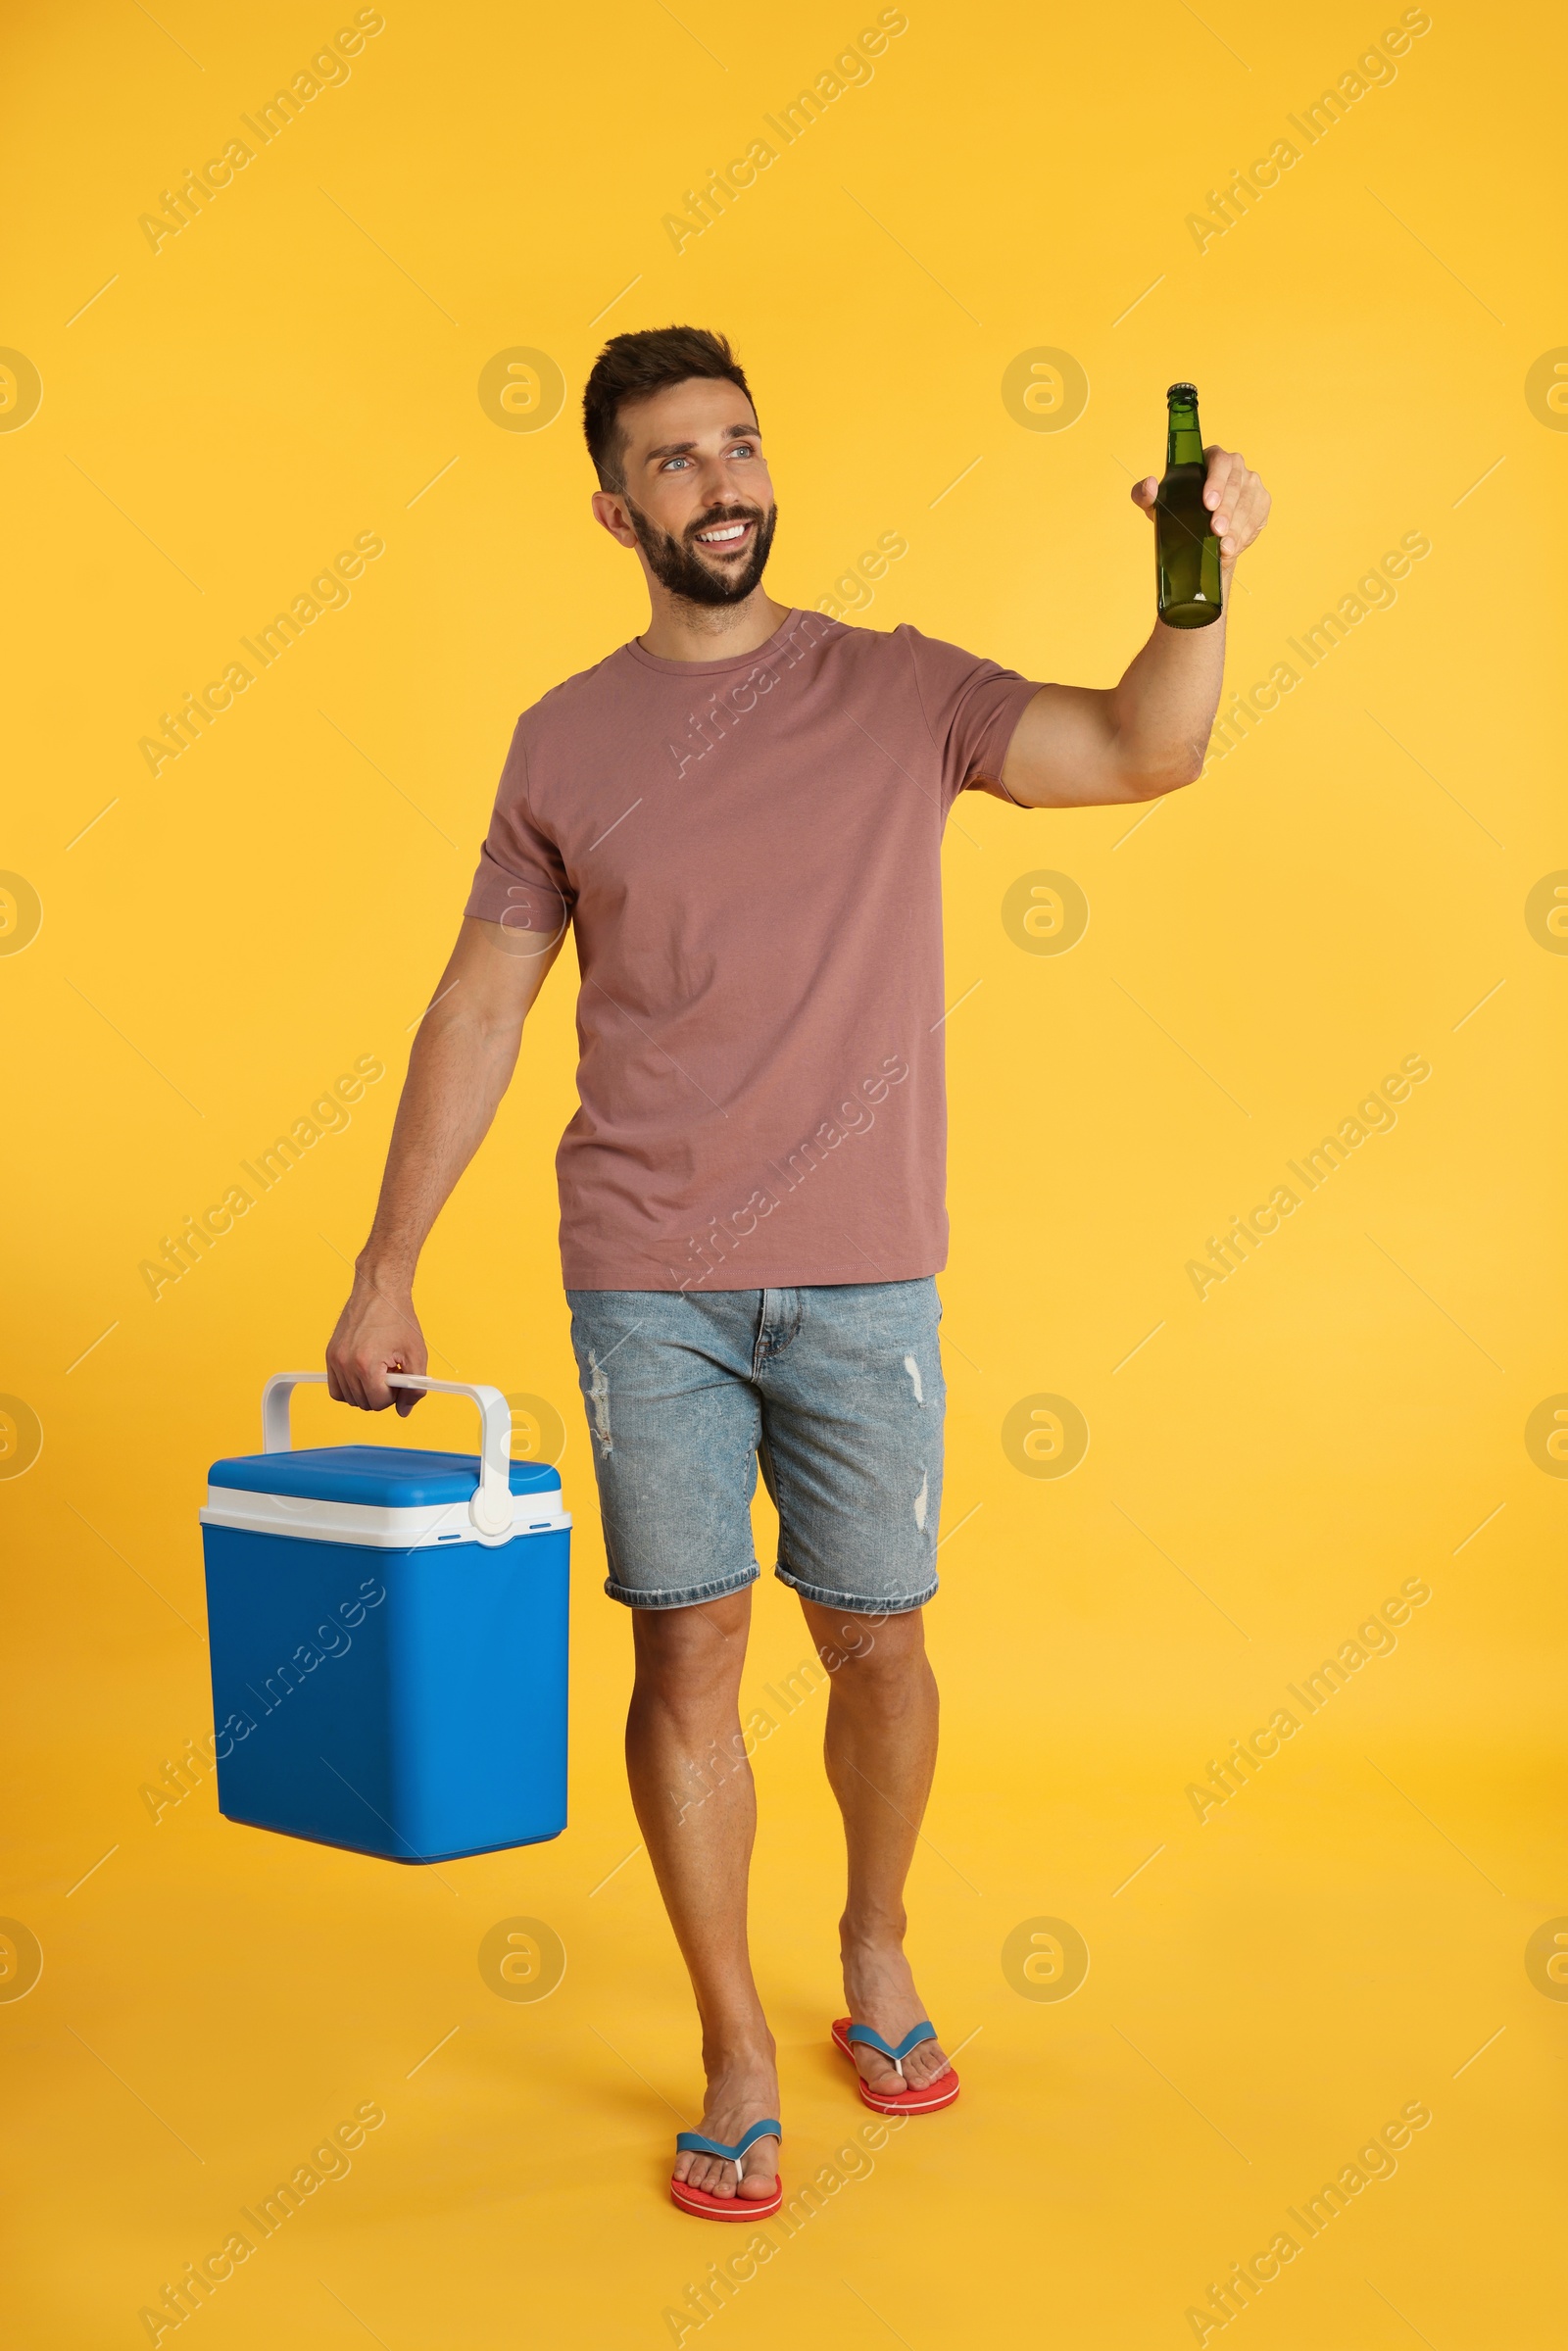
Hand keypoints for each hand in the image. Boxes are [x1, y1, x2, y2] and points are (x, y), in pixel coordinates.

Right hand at [326, 1271, 427, 1414]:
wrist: (379, 1291)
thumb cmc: (398, 1318)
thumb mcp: (416, 1354)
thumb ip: (414, 1387)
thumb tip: (404, 1411)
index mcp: (367, 1365)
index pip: (379, 1402)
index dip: (394, 1395)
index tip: (400, 1379)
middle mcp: (346, 1364)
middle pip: (364, 1403)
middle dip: (381, 1394)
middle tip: (392, 1372)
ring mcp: (335, 1359)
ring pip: (349, 1398)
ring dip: (366, 1391)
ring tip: (379, 1369)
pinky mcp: (330, 1355)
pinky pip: (335, 1388)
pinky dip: (350, 1387)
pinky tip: (365, 1373)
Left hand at [1132, 445, 1270, 571]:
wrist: (1198, 534)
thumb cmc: (1178, 510)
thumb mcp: (1158, 504)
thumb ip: (1144, 494)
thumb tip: (1149, 485)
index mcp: (1212, 458)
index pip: (1220, 462)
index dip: (1217, 482)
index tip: (1208, 503)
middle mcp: (1236, 467)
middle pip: (1236, 485)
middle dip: (1227, 510)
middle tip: (1216, 530)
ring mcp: (1251, 484)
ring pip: (1248, 503)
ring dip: (1237, 527)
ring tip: (1225, 547)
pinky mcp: (1261, 503)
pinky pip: (1257, 517)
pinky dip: (1245, 534)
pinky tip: (1234, 547)